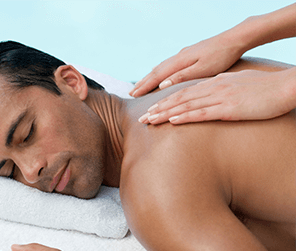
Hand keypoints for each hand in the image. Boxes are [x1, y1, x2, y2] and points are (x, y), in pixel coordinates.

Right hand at [129, 33, 243, 97]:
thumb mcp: (203, 69)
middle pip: (156, 71)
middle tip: (131, 93)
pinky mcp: (189, 54)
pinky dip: (160, 71)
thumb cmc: (221, 56)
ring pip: (161, 67)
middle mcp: (179, 57)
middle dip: (143, 83)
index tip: (133, 96)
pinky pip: (169, 64)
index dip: (144, 86)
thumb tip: (162, 84)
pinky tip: (159, 72)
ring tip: (140, 85)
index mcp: (180, 61)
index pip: (157, 76)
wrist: (234, 39)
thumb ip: (182, 76)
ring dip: (149, 77)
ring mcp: (183, 54)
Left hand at [138, 69, 295, 124]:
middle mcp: (212, 88)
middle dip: (158, 109)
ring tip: (150, 121)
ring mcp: (220, 97)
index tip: (152, 110)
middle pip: (179, 99)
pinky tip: (173, 121)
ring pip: (186, 105)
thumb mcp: (238, 86)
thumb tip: (212, 95)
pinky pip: (202, 112)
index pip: (184, 93)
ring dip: (166, 113)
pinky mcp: (229, 108)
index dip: (166, 102)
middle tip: (142, 118)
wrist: (284, 87)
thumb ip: (222, 89)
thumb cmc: (264, 88)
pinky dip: (185, 116)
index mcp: (214, 84)